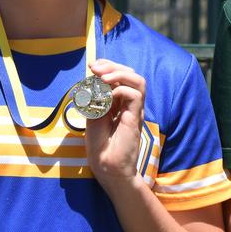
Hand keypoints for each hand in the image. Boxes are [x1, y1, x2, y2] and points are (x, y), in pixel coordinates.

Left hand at [83, 59, 145, 186]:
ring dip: (120, 74)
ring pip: (138, 80)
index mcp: (120, 102)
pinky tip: (107, 97)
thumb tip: (94, 78)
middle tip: (95, 68)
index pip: (121, 75)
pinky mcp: (136, 117)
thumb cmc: (100, 145)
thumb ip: (96, 98)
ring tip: (104, 77)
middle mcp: (130, 103)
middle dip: (112, 66)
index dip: (108, 66)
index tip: (92, 66)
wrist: (106, 166)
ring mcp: (135, 110)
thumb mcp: (93, 115)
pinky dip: (120, 90)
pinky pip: (135, 95)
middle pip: (131, 74)